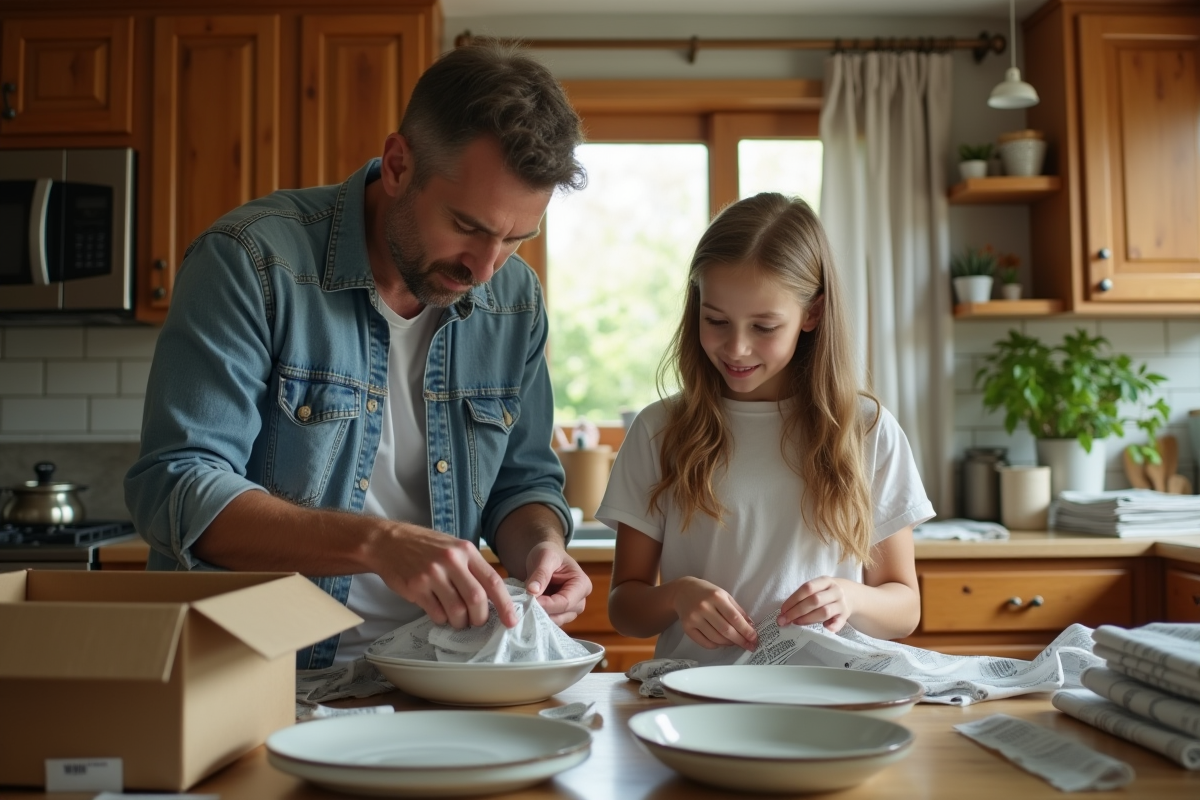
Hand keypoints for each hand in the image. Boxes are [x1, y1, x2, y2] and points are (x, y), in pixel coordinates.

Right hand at [375, 523, 516, 629]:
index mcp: (465, 550)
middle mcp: (450, 561)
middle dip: (480, 618)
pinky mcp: (416, 587)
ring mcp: (432, 574)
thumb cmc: (425, 546)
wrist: (388, 542)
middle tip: (477, 622)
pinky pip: (436, 613)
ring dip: (460, 622)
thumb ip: (472, 567)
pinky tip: (440, 613)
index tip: (511, 620)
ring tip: (458, 620)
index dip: (505, 603)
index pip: (492, 580)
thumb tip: (493, 596)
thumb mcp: (453, 547)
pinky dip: (442, 619)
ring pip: (456, 610)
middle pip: (476, 599)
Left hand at [524, 541, 590, 624]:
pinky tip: (526, 610)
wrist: (545, 558)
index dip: (547, 604)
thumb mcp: (545, 557)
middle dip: (542, 612)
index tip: (529, 601)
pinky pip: (549, 621)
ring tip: (524, 607)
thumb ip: (540, 574)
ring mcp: (570, 610)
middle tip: (523, 606)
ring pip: (555, 621)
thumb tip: (533, 591)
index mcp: (582, 584)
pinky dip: (537, 617)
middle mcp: (579, 600)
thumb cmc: (549, 554)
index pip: (565, 602)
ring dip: (539, 616)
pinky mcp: (559, 614)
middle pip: (562, 614)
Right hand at [671, 577, 757, 650]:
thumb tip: (750, 626)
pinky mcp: (687, 627)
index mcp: (716, 596)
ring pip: (716, 638)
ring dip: (729, 643)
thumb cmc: (707, 592)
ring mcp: (694, 618)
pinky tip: (721, 643)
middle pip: (726, 630)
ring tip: (735, 643)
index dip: (746, 630)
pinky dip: (715, 645)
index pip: (734, 617)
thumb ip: (737, 609)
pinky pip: (704, 642)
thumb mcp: (724, 595)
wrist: (682, 591)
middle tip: (749, 646)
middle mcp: (704, 607)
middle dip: (740, 640)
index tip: (754, 638)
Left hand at [777, 576, 851, 632]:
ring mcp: (842, 604)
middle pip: (815, 600)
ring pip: (824, 612)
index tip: (782, 610)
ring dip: (808, 619)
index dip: (793, 599)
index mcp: (825, 581)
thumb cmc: (826, 593)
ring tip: (796, 623)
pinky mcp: (845, 617)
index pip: (808, 588)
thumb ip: (804, 597)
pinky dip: (829, 628)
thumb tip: (785, 612)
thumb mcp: (819, 588)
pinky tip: (821, 630)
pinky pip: (838, 624)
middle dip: (797, 611)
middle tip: (784, 620)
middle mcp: (835, 591)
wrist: (851, 595)